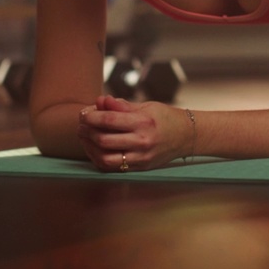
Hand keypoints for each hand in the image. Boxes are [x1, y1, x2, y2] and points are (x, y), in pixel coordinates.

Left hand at [77, 96, 191, 171]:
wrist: (187, 136)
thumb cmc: (165, 117)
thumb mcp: (146, 106)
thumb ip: (121, 105)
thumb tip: (99, 101)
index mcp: (143, 122)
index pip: (109, 120)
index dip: (91, 116)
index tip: (83, 113)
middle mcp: (142, 141)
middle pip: (104, 139)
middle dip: (87, 131)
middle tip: (81, 125)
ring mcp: (141, 157)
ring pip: (105, 158)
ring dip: (89, 147)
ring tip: (85, 137)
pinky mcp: (140, 167)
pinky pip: (113, 167)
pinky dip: (99, 158)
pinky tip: (94, 149)